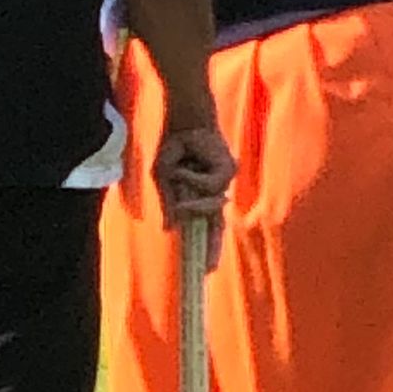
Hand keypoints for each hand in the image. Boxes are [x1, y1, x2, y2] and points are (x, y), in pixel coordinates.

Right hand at [152, 119, 235, 266]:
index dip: (208, 248)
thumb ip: (169, 203)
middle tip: (208, 270)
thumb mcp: (163, 177)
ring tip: (177, 174)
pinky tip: (189, 164)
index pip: (207, 226)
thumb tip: (169, 229)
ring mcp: (223, 183)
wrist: (183, 121)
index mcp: (201, 196)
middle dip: (212, 247)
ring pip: (208, 205)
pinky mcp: (229, 171)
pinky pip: (208, 186)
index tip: (207, 271)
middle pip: (216, 226)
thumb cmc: (174, 147)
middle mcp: (215, 193)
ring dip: (189, 195)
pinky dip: (193, 178)